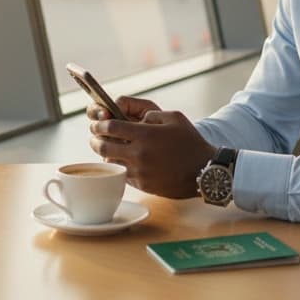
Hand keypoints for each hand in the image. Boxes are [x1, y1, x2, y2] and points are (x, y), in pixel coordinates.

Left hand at [88, 99, 215, 198]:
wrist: (204, 171)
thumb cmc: (190, 141)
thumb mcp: (173, 117)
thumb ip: (150, 114)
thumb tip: (133, 119)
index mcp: (145, 135)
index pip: (110, 127)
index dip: (99, 124)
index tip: (97, 123)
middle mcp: (139, 154)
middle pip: (102, 147)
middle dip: (95, 140)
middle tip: (95, 136)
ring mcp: (139, 172)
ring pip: (110, 163)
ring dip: (106, 155)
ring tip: (110, 148)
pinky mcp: (143, 185)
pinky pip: (122, 175)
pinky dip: (119, 167)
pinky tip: (125, 161)